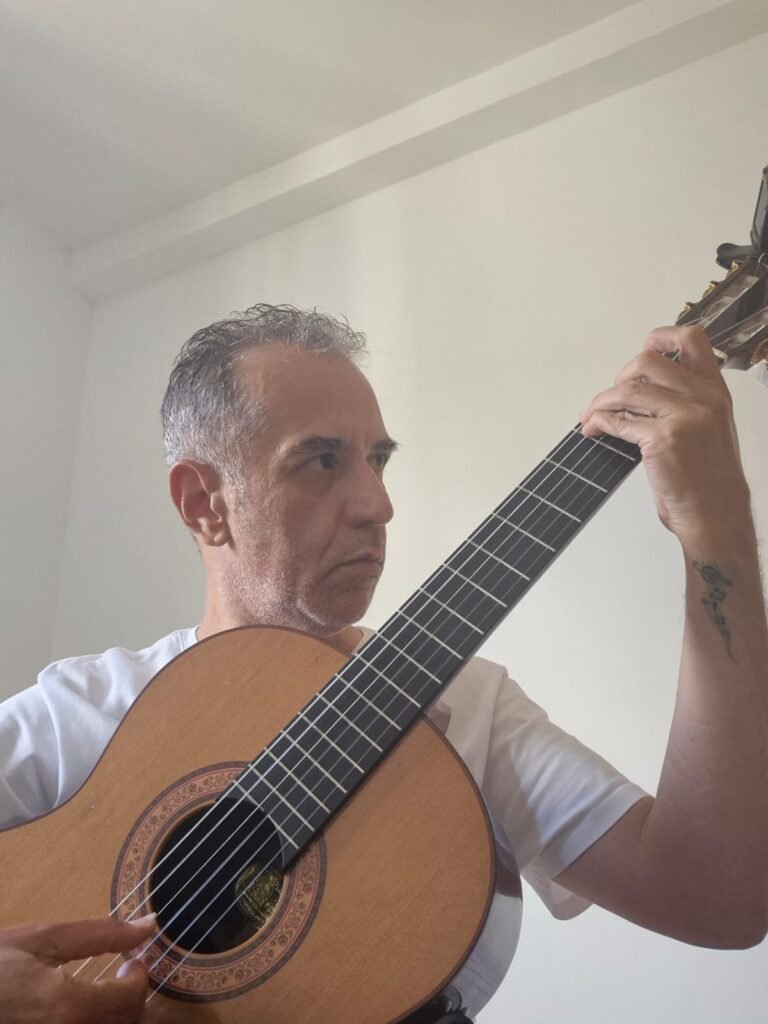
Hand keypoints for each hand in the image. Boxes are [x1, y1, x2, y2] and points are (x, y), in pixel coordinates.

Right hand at [0, 914, 155, 1023]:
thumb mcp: (42, 938)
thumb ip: (101, 934)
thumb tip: (149, 925)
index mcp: (67, 1006)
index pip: (131, 998)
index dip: (140, 976)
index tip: (131, 960)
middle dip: (132, 1000)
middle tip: (120, 977)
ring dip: (117, 1018)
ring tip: (103, 996)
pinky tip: (83, 1012)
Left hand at [579, 325, 751, 547]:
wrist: (716, 515)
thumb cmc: (710, 479)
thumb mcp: (709, 428)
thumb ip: (685, 402)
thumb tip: (642, 388)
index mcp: (716, 391)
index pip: (692, 339)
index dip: (659, 337)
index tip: (641, 350)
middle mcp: (703, 397)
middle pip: (648, 360)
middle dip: (620, 376)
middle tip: (611, 397)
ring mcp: (684, 416)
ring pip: (628, 389)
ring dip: (601, 402)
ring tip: (592, 416)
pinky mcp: (664, 438)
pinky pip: (618, 420)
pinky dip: (599, 423)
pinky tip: (594, 429)